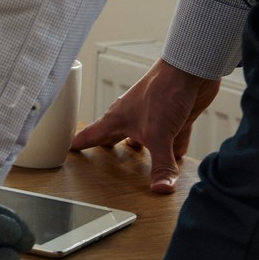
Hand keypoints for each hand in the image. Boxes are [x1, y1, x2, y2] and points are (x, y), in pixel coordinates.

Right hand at [70, 58, 220, 193]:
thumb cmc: (162, 91)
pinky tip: (178, 159)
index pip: (93, 134)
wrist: (190, 71)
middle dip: (109, 146)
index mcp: (118, 119)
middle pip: (116, 135)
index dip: (80, 144)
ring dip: (144, 151)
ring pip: (145, 138)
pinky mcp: (175, 118)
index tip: (69, 150)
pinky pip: (172, 139)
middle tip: (101, 156)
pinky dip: (175, 150)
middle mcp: (133, 118)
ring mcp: (154, 118)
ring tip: (140, 161)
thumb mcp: (158, 136)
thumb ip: (160, 165)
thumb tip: (160, 188)